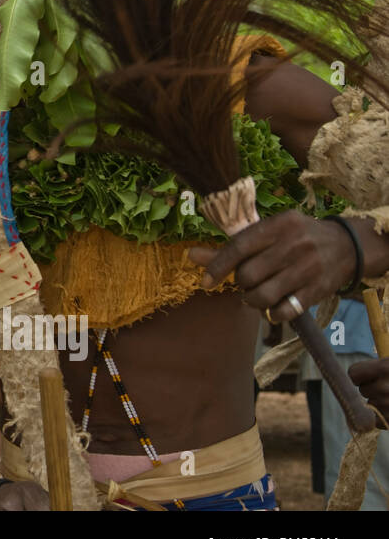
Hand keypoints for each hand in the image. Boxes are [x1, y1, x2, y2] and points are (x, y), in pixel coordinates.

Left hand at [187, 210, 354, 322]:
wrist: (348, 245)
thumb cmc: (296, 237)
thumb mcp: (268, 232)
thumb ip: (231, 246)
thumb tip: (190, 255)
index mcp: (278, 225)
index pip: (238, 247)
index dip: (217, 266)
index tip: (205, 282)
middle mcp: (293, 245)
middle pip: (249, 274)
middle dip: (241, 283)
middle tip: (247, 282)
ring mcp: (307, 268)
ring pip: (264, 295)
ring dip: (252, 301)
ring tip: (255, 296)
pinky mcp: (318, 289)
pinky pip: (286, 310)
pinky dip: (273, 313)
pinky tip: (274, 307)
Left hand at [348, 358, 388, 427]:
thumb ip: (380, 368)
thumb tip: (355, 375)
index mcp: (385, 368)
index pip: (353, 374)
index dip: (360, 376)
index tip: (367, 376)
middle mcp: (385, 387)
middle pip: (362, 390)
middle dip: (372, 388)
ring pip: (370, 405)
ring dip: (379, 402)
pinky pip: (378, 421)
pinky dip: (384, 418)